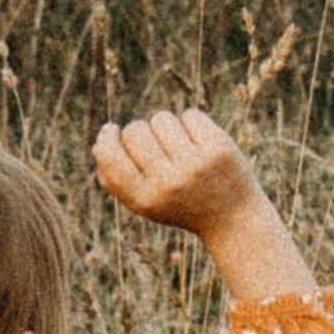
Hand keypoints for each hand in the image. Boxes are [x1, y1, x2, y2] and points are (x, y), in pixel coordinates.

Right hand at [93, 104, 260, 236]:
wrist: (232, 218)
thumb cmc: (180, 205)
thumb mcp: (145, 201)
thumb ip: (118, 178)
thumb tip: (101, 140)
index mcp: (145, 200)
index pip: (110, 157)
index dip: (107, 138)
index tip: (112, 131)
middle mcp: (168, 183)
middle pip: (136, 130)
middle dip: (142, 132)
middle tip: (157, 147)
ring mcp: (195, 165)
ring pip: (161, 118)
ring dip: (167, 127)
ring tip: (179, 146)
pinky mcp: (219, 149)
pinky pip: (190, 115)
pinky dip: (191, 124)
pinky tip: (199, 142)